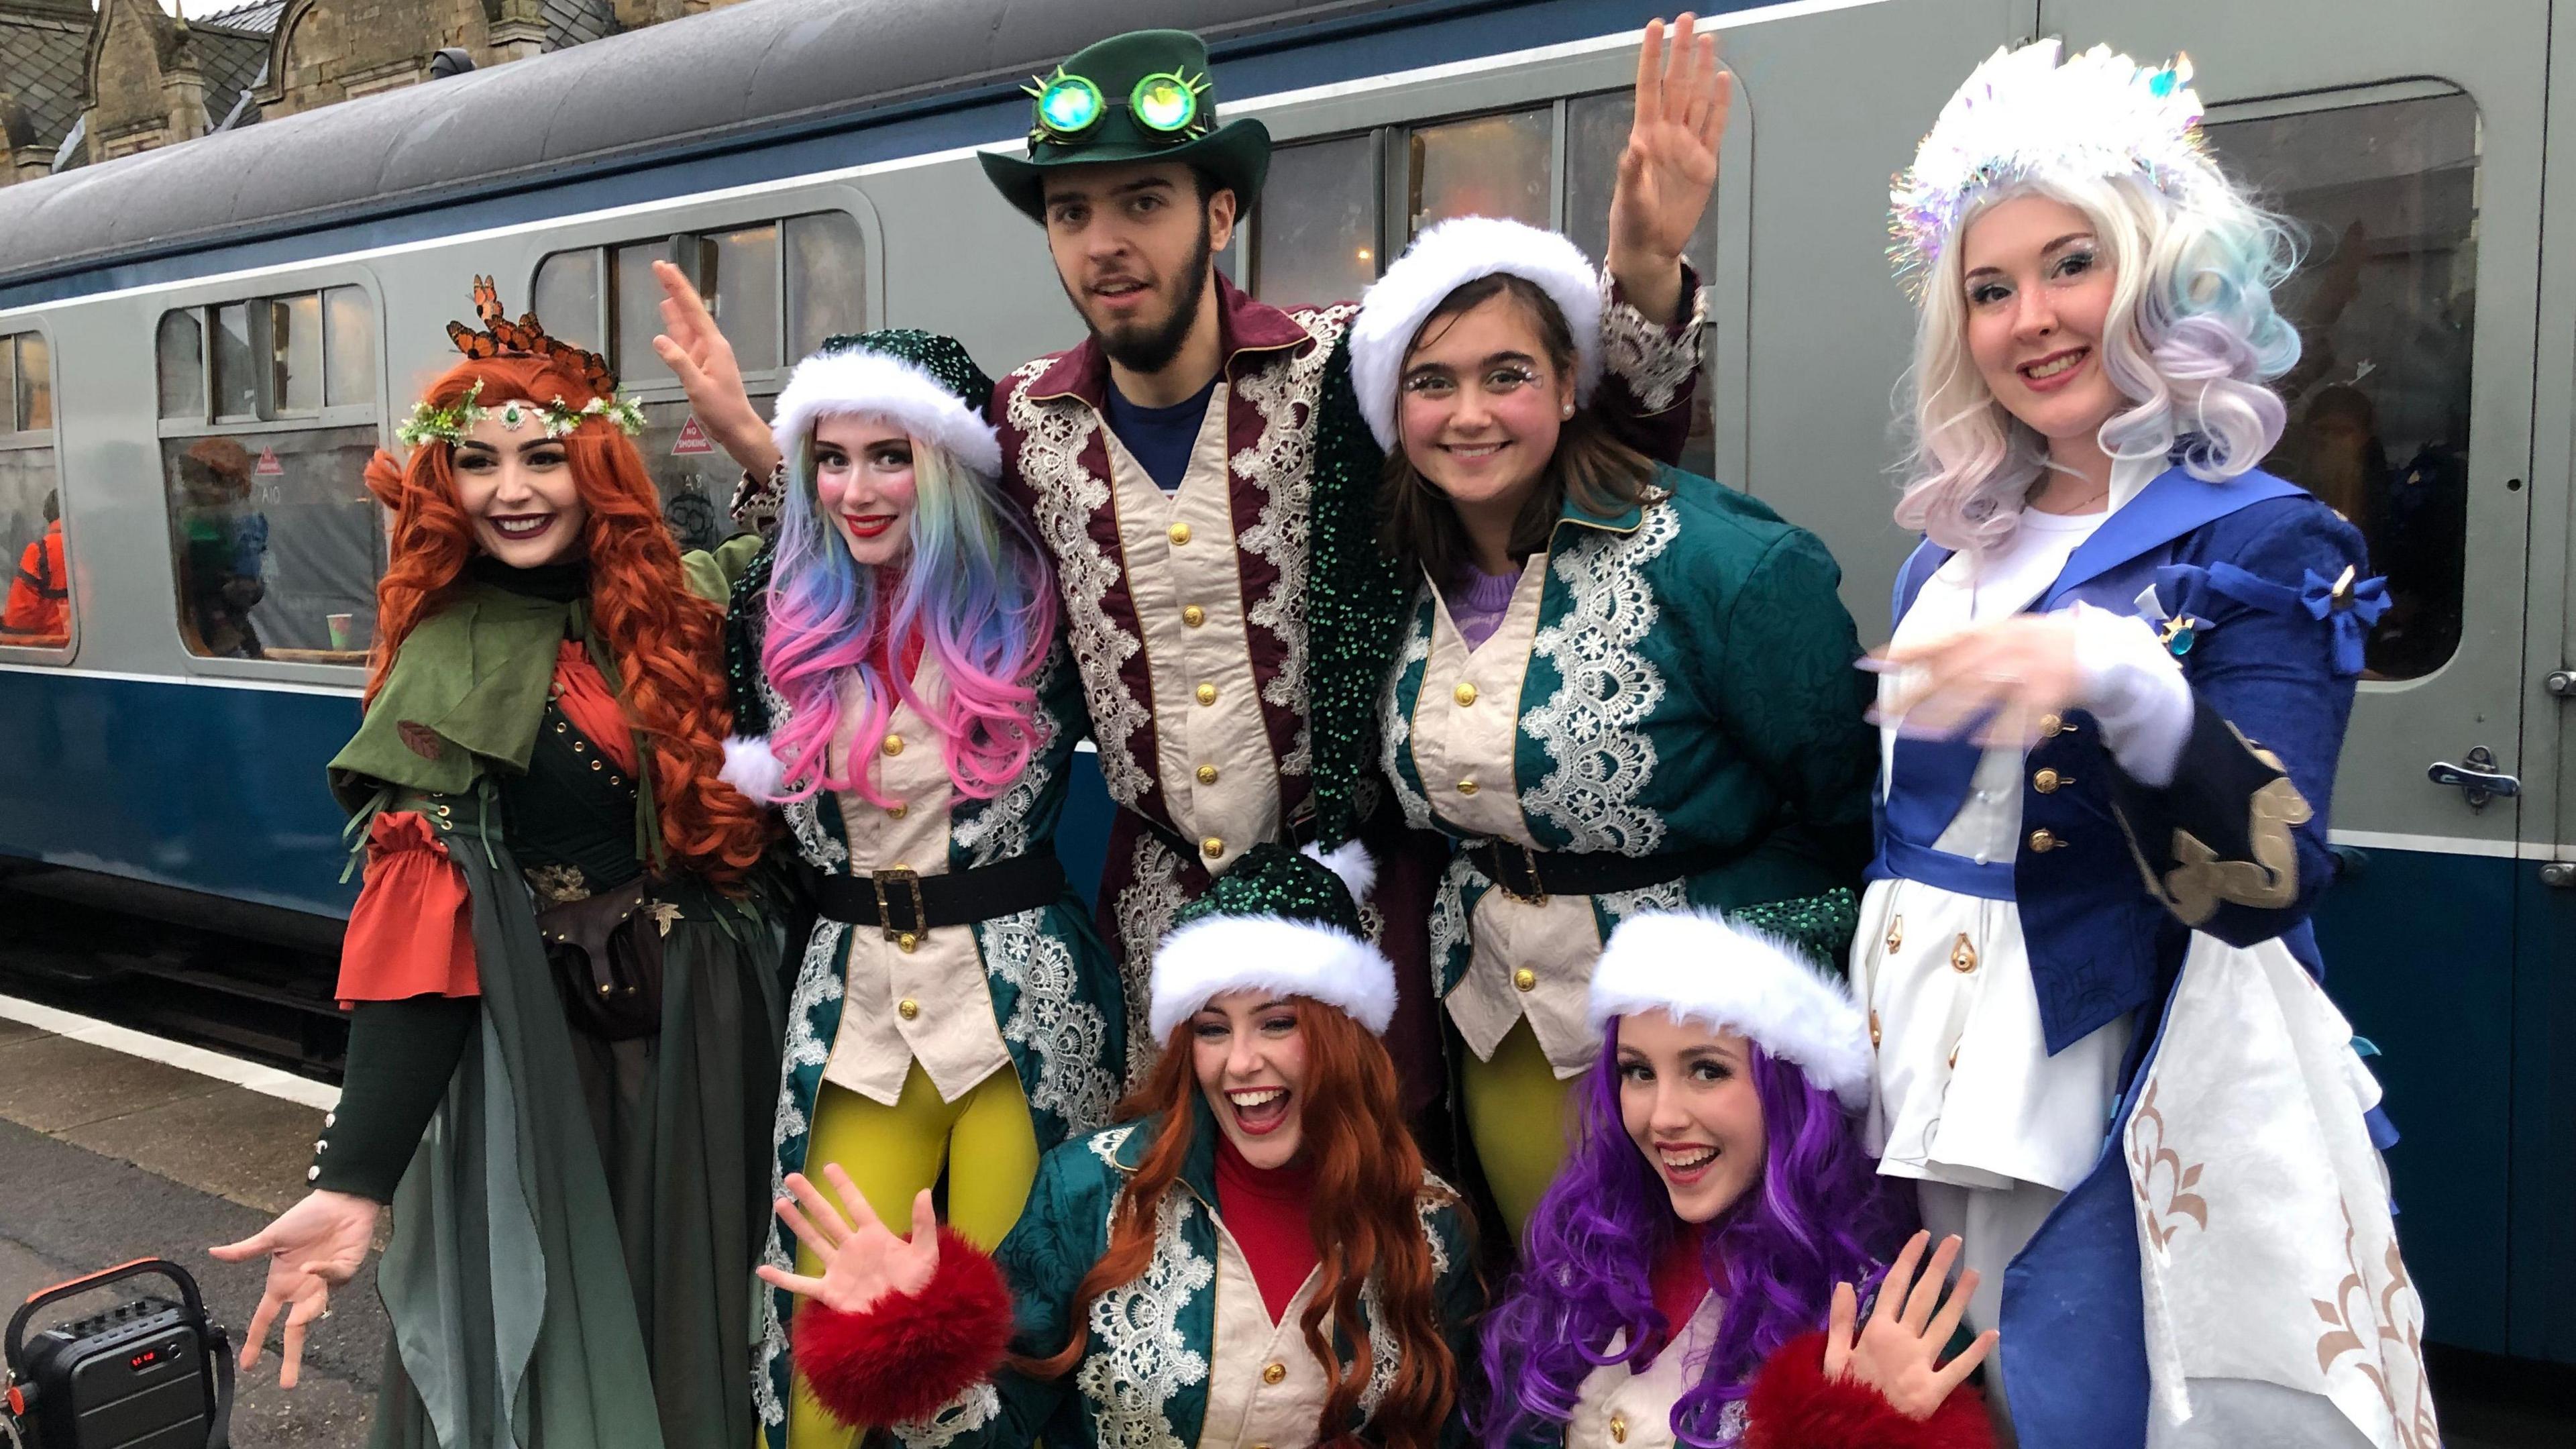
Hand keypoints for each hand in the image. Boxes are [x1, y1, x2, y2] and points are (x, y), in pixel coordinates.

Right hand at [209, 1189, 379, 1388]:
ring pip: (315, 1311)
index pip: (265, 1320)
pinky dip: (323, 1274)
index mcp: (281, 1284)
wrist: (341, 1202)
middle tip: (286, 1383)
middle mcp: (301, 1289)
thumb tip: (213, 1251)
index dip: (256, 1342)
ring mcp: (323, 1283)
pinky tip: (316, 1262)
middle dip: (290, 1357)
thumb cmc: (306, 1217)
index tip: (248, 1365)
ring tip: (298, 1316)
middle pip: (294, 1330)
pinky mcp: (344, 1274)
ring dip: (306, 1315)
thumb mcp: (272, 1236)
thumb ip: (246, 1250)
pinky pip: (332, 1282)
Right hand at [650, 259, 781, 476]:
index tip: (664, 267)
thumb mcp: (698, 387)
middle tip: (660, 266)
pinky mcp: (699, 364)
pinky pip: (684, 340)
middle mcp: (710, 344)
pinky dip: (675, 326)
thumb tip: (658, 339)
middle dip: (675, 288)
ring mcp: (704, 353)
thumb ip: (679, 362)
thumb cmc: (722, 411)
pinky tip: (668, 315)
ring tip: (664, 284)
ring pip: (686, 323)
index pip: (692, 309)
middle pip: (690, 310)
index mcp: (713, 345)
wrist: (736, 429)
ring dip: (674, 304)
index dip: (677, 287)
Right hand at [754, 1165, 938, 1316]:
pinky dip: (782, 1279)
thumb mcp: (926, 1254)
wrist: (908, 1321)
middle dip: (810, 1197)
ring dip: (796, 1223)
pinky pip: (801, 1284)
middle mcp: (852, 1248)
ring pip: (813, 1241)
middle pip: (827, 1217)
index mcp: (875, 1236)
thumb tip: (924, 1192)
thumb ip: (923, 1225)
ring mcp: (839, 1269)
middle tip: (792, 1177)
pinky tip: (763, 1269)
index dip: (843, 1186)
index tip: (829, 1167)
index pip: (856, 1205)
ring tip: (780, 1203)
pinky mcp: (830, 1292)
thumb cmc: (920, 1287)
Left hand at [1606, 13, 1728, 323]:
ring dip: (1702, 70)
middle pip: (1676, 84)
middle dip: (1681, 52)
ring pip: (1697, 99)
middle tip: (1687, 19)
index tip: (1655, 27)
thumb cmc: (1632, 224)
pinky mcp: (1704, 163)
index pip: (1649, 87)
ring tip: (1707, 39)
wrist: (1651, 248)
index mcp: (1645, 136)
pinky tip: (1722, 80)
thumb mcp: (1628, 200)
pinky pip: (1714, 127)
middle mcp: (1667, 134)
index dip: (1651, 57)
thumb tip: (1636, 148)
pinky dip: (1720, 104)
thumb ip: (1632, 173)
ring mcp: (1687, 146)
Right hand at [1824, 1231, 1997, 1419]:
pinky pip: (1959, 1367)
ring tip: (1975, 1273)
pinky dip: (1977, 1352)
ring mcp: (1921, 1363)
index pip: (1895, 1287)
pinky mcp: (1935, 1389)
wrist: (1857, 1434)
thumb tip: (1845, 1283)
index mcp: (1876, 1331)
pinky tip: (1992, 1334)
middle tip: (1955, 1242)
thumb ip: (1840, 1321)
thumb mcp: (1832, 1358)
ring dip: (1961, 1298)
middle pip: (1924, 1297)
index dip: (1908, 1260)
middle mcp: (1902, 1340)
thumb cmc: (1843, 1395)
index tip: (1922, 1237)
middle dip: (1939, 1267)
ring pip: (1945, 1323)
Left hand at [1867, 613, 2084, 750]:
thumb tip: (1908, 657)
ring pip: (1981, 694)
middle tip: (1881, 715)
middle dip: (1914, 695)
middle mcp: (2004, 646)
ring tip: (1916, 732)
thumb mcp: (1998, 634)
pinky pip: (2023, 715)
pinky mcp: (2051, 691)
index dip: (1905, 652)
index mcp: (1989, 631)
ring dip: (1946, 715)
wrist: (2095, 648)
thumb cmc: (2036, 643)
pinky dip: (2003, 729)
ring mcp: (2027, 668)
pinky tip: (1979, 741)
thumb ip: (1959, 647)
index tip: (1870, 662)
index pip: (1939, 641)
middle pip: (1951, 673)